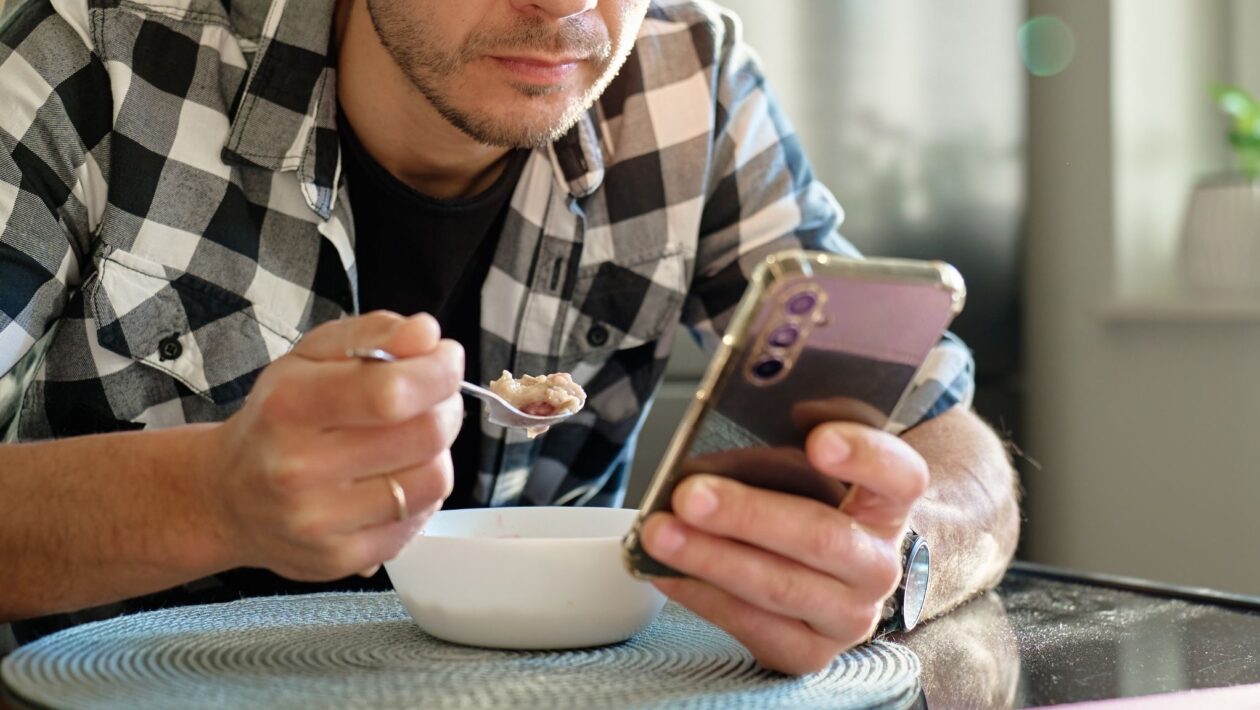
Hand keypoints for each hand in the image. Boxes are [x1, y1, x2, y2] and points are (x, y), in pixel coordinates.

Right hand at [203, 311, 463, 580]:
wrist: (226, 497)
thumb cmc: (279, 417)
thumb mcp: (311, 357)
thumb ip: (372, 334)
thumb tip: (426, 334)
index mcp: (290, 406)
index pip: (390, 392)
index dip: (437, 372)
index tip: (447, 358)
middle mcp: (298, 468)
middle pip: (424, 435)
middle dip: (445, 407)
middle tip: (435, 399)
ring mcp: (319, 522)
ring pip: (433, 481)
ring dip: (438, 452)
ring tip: (413, 440)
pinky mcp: (340, 559)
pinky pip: (420, 520)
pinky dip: (421, 493)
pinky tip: (396, 478)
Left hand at [640, 421, 928, 674]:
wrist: (826, 571)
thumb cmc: (806, 499)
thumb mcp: (806, 460)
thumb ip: (789, 435)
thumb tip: (731, 415)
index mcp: (889, 503)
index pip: (899, 476)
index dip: (865, 457)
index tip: (819, 440)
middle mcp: (879, 564)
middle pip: (824, 538)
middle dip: (749, 515)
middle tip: (690, 494)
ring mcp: (849, 615)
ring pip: (783, 589)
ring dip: (713, 559)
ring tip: (659, 533)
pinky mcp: (810, 651)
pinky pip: (756, 629)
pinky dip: (705, 598)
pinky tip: (665, 573)